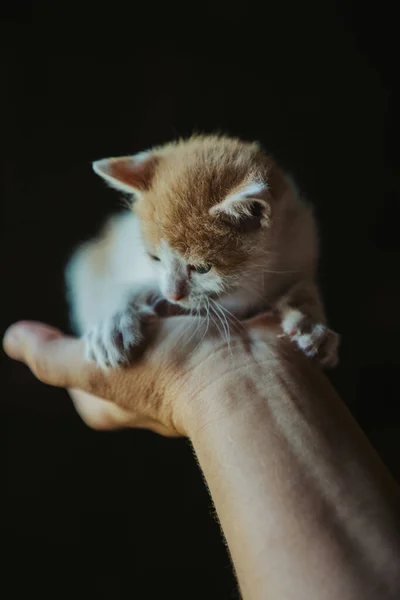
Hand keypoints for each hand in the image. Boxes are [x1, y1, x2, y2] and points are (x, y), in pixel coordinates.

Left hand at [3, 315, 280, 436]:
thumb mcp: (98, 372)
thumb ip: (53, 358)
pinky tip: (198, 298)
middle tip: (154, 322)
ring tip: (180, 309)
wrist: (252, 372)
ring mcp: (188, 355)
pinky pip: (186, 302)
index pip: (91, 356)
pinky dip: (188, 294)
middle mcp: (152, 380)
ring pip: (155, 309)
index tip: (122, 337)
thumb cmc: (173, 375)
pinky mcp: (213, 333)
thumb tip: (13, 338)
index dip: (102, 337)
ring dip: (162, 301)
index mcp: (120, 398)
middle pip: (123, 326)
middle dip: (135, 314)